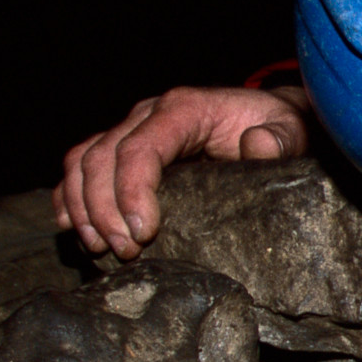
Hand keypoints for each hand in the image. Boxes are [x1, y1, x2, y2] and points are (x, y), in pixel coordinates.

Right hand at [55, 85, 311, 258]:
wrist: (266, 119)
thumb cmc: (276, 128)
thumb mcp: (291, 130)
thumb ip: (279, 139)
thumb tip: (257, 145)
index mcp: (183, 109)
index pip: (141, 148)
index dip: (132, 191)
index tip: (142, 233)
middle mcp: (148, 115)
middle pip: (102, 158)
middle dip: (104, 210)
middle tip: (124, 252)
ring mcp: (131, 130)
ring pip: (84, 161)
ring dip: (83, 208)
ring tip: (100, 249)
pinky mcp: (123, 149)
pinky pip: (81, 167)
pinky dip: (70, 198)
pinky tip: (72, 229)